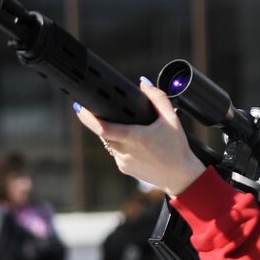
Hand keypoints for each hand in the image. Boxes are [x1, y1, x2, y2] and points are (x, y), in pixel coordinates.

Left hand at [74, 79, 205, 197]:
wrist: (180, 176)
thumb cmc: (176, 147)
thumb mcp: (171, 119)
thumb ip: (157, 98)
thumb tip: (143, 83)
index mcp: (134, 137)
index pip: (103, 128)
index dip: (88, 118)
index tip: (79, 108)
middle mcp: (125, 151)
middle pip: (103, 133)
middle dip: (102, 122)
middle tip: (105, 112)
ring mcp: (122, 161)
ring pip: (109, 143)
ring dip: (113, 134)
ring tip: (131, 129)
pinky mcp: (123, 168)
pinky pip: (116, 152)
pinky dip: (121, 145)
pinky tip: (136, 145)